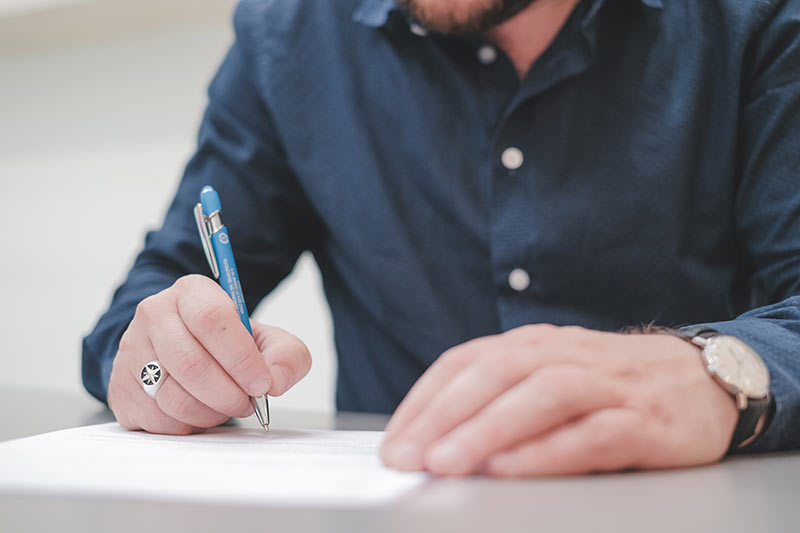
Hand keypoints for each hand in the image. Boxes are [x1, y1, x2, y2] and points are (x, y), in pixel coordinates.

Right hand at [108, 275, 311, 434]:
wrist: (183, 351)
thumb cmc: (226, 345)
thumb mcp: (265, 340)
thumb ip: (286, 354)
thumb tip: (276, 380)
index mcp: (191, 293)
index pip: (211, 319)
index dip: (241, 357)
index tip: (262, 383)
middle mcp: (154, 315)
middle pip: (191, 364)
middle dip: (229, 394)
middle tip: (247, 402)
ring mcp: (131, 352)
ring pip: (173, 397)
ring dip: (211, 413)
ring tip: (226, 405)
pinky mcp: (120, 388)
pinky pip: (158, 420)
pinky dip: (188, 425)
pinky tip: (200, 411)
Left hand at [380, 324, 737, 476]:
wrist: (702, 378)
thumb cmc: (609, 384)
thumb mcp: (549, 376)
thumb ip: (500, 397)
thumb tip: (434, 440)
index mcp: (533, 344)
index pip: (466, 362)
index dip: (425, 400)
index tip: (393, 441)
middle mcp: (564, 355)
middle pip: (496, 375)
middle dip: (444, 416)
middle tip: (407, 457)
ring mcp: (606, 385)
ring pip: (540, 398)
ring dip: (488, 430)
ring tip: (447, 463)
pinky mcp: (644, 420)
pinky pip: (592, 434)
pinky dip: (549, 451)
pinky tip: (514, 470)